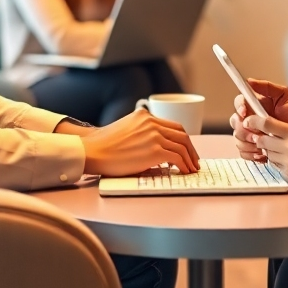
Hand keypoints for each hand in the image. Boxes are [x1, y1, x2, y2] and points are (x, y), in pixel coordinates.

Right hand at [81, 110, 200, 175]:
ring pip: (182, 145)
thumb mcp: (126, 128)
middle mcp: (151, 122)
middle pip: (181, 134)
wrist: (93, 150)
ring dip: (190, 159)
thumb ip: (142, 132)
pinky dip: (184, 165)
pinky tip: (184, 171)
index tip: (187, 149)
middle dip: (191, 149)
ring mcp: (154, 135)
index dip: (183, 139)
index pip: (173, 126)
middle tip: (194, 160)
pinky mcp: (154, 150)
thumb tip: (157, 147)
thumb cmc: (105, 145)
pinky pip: (177, 157)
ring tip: (192, 169)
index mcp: (145, 116)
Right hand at [229, 80, 287, 160]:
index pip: (240, 103)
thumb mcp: (285, 95)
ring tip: (261, 146)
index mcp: (257, 104)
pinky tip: (262, 154)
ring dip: (246, 143)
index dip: (239, 108)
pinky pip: (245, 152)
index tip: (245, 113)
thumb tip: (249, 81)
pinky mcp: (259, 147)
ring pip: (238, 139)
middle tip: (257, 135)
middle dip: (243, 130)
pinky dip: (250, 155)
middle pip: (236, 123)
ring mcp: (255, 133)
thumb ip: (267, 87)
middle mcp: (253, 118)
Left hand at [243, 113, 287, 188]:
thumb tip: (269, 131)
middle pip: (262, 139)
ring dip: (267, 150)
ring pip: (267, 153)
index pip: (266, 123)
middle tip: (258, 136)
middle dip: (258, 138)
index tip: (248, 121)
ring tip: (275, 148)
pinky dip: (276, 161)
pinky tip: (284, 159)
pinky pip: (275, 165)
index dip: (254, 121)